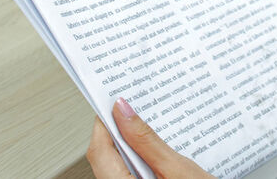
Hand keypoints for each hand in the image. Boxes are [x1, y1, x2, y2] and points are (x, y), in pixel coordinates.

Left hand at [87, 98, 211, 178]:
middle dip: (118, 134)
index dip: (105, 123)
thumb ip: (147, 141)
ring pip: (115, 168)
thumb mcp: (177, 170)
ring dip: (128, 149)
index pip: (99, 150)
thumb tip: (123, 112)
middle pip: (104, 159)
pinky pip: (128, 177)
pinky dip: (138, 163)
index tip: (115, 104)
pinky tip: (153, 155)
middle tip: (134, 112)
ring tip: (147, 133)